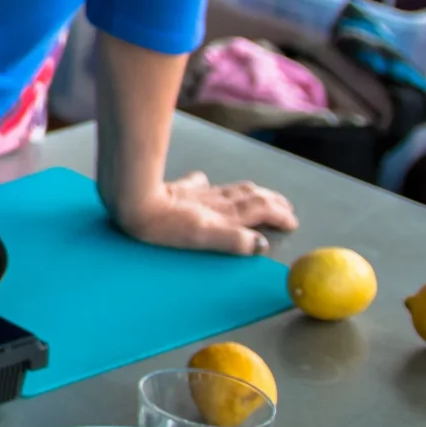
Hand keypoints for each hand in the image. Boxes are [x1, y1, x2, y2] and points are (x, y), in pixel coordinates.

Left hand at [111, 171, 297, 255]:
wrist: (134, 201)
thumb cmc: (165, 225)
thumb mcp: (204, 238)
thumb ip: (234, 240)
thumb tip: (260, 244)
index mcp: (225, 215)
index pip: (262, 210)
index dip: (280, 215)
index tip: (292, 222)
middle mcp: (216, 201)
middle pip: (252, 197)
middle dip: (272, 201)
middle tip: (285, 207)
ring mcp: (197, 193)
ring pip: (233, 189)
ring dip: (252, 192)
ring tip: (261, 194)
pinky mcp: (178, 188)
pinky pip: (198, 184)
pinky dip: (208, 184)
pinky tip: (204, 182)